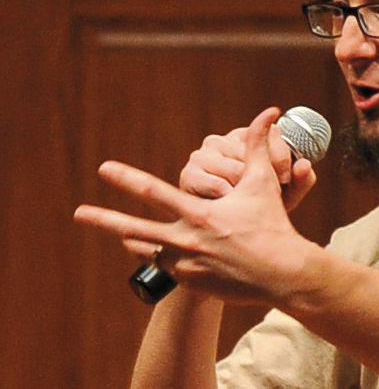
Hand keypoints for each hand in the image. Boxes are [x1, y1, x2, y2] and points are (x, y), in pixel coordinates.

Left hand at [74, 107, 318, 304]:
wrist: (282, 273)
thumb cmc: (272, 225)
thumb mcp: (263, 183)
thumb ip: (259, 146)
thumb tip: (268, 112)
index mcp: (199, 214)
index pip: (154, 192)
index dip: (126, 178)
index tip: (104, 169)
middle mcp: (187, 241)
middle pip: (135, 229)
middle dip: (104, 219)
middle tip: (78, 213)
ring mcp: (187, 265)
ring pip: (149, 250)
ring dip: (132, 240)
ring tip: (117, 235)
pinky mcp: (191, 284)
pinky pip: (166, 268)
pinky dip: (159, 257)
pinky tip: (154, 253)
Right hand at [178, 112, 316, 211]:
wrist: (232, 232)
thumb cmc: (261, 206)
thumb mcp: (287, 192)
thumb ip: (301, 178)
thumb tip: (304, 165)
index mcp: (245, 137)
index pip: (268, 133)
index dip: (282, 157)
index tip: (287, 178)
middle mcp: (220, 141)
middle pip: (251, 154)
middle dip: (264, 178)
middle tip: (268, 196)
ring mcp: (202, 156)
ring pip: (235, 170)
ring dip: (246, 190)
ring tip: (249, 202)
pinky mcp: (189, 174)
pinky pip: (217, 185)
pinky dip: (229, 199)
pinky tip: (231, 206)